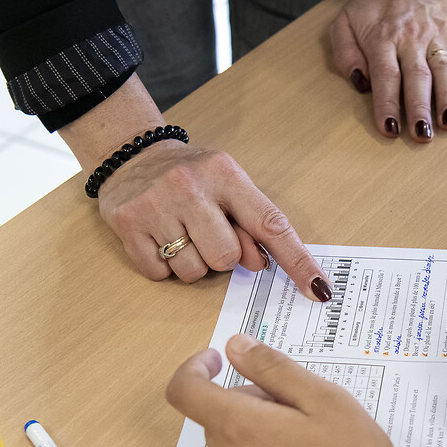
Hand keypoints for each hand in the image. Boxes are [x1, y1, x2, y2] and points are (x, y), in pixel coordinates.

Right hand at [60, 75, 332, 301]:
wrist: (131, 156)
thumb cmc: (193, 177)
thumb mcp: (228, 186)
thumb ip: (251, 223)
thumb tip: (259, 264)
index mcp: (226, 175)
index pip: (270, 225)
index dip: (297, 261)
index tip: (319, 290)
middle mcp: (190, 187)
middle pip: (227, 258)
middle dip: (222, 256)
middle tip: (207, 233)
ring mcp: (156, 205)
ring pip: (193, 271)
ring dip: (193, 263)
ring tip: (181, 234)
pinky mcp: (128, 224)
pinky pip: (160, 274)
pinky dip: (163, 267)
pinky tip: (159, 239)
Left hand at [166, 336, 409, 446]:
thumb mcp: (322, 399)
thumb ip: (273, 369)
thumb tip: (235, 345)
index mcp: (237, 427)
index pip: (185, 390)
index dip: (194, 367)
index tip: (218, 360)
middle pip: (221, 417)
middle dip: (252, 402)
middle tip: (304, 408)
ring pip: (236, 446)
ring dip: (261, 434)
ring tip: (313, 443)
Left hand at [330, 0, 446, 141]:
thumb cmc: (374, 6)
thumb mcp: (344, 22)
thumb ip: (344, 53)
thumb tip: (359, 83)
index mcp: (382, 39)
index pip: (386, 76)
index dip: (388, 104)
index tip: (390, 129)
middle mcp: (411, 39)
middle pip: (417, 78)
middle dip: (419, 108)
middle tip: (422, 135)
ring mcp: (437, 36)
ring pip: (444, 70)